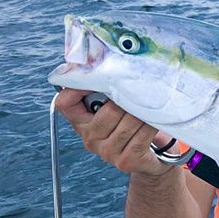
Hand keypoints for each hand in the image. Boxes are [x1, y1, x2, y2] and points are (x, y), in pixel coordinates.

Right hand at [54, 88, 173, 176]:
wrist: (148, 159)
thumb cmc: (131, 125)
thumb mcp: (114, 107)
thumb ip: (105, 88)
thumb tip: (102, 57)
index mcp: (81, 122)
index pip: (64, 103)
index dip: (75, 88)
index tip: (94, 77)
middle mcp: (89, 138)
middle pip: (109, 111)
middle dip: (128, 100)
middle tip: (139, 92)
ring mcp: (107, 152)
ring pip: (128, 122)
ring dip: (143, 112)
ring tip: (150, 106)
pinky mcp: (126, 160)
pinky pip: (142, 134)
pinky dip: (151, 124)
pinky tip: (154, 120)